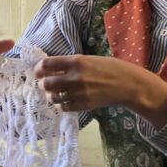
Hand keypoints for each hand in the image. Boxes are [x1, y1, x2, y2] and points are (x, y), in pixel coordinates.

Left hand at [34, 54, 166, 128]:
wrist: (128, 84)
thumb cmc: (109, 68)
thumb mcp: (89, 59)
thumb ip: (70, 64)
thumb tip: (49, 68)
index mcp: (76, 61)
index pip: (47, 64)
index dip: (38, 69)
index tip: (38, 72)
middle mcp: (76, 77)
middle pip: (46, 83)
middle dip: (42, 84)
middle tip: (44, 84)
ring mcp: (80, 93)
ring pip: (53, 97)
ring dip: (51, 96)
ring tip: (54, 94)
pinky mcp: (84, 105)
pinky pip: (64, 107)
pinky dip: (61, 105)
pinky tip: (64, 101)